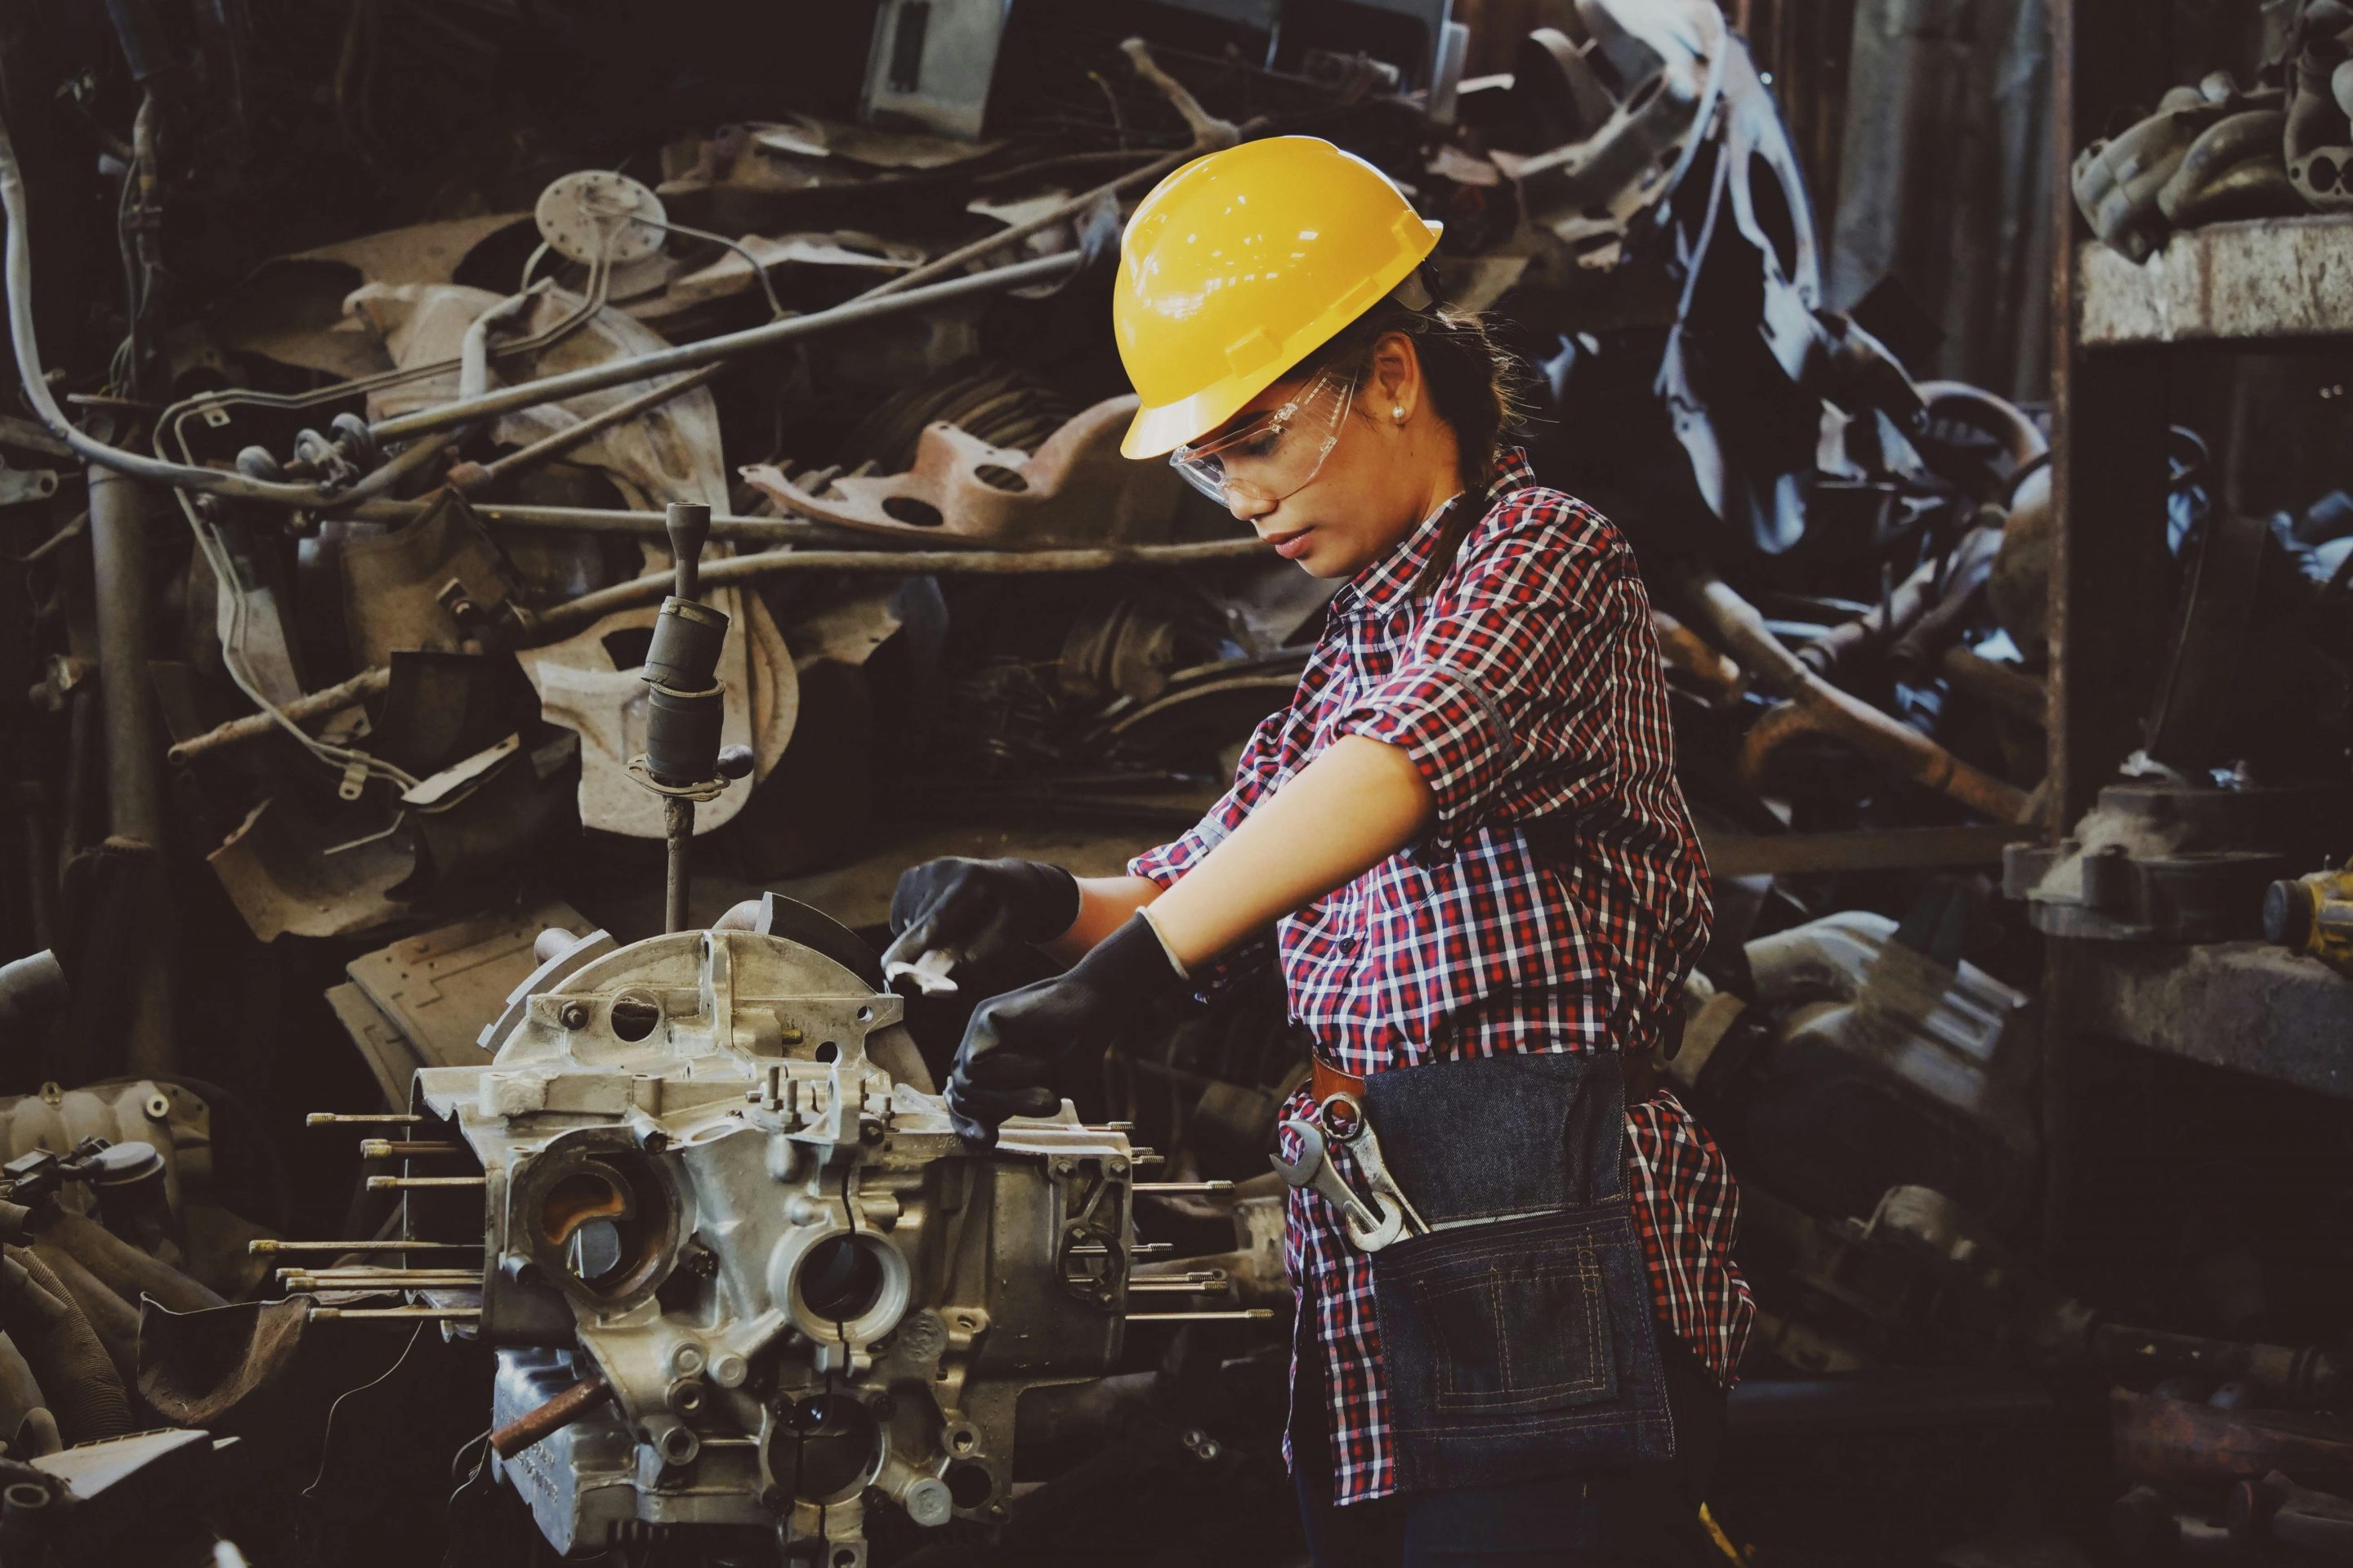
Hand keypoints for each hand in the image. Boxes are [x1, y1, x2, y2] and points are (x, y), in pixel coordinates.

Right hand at [880, 858, 1079, 982]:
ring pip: (905, 923)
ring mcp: (924, 870)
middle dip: (924, 949)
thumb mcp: (1004, 939)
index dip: (911, 947)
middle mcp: (942, 870)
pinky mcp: (912, 875)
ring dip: (921, 937)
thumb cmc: (1011, 916)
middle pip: (917, 925)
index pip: (934, 921)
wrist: (1012, 882)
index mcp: (971, 882)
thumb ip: (970, 959)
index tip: (889, 969)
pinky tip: (940, 919)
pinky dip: (914, 926)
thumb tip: (932, 980)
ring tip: (954, 927)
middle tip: (955, 948)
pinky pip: (901, 916)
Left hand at [946, 915, 1186, 1145]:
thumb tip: (981, 1139)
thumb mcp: (1042, 1090)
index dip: (967, 1125)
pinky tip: (1041, 1062)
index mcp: (989, 1066)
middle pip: (961, 1095)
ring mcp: (978, 1029)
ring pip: (967, 1082)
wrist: (1097, 1006)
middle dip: (1000, 1109)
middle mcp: (978, 1046)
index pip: (962, 1102)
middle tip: (1047, 1104)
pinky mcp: (984, 1015)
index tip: (988, 1142)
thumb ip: (1011, 1107)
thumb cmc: (1076, 1048)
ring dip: (1011, 1096)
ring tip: (1049, 1093)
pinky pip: (976, 1063)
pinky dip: (1009, 1073)